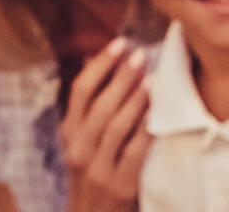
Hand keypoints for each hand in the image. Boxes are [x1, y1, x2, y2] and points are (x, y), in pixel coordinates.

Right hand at [62, 36, 151, 211]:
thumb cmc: (94, 174)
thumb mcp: (83, 142)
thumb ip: (90, 107)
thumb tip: (96, 59)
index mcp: (70, 134)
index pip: (80, 91)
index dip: (100, 64)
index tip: (120, 43)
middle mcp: (79, 149)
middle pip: (99, 104)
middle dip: (121, 76)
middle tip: (140, 54)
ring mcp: (98, 168)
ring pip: (116, 125)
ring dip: (136, 99)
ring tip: (152, 78)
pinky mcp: (120, 185)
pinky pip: (135, 151)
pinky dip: (146, 129)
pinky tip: (158, 113)